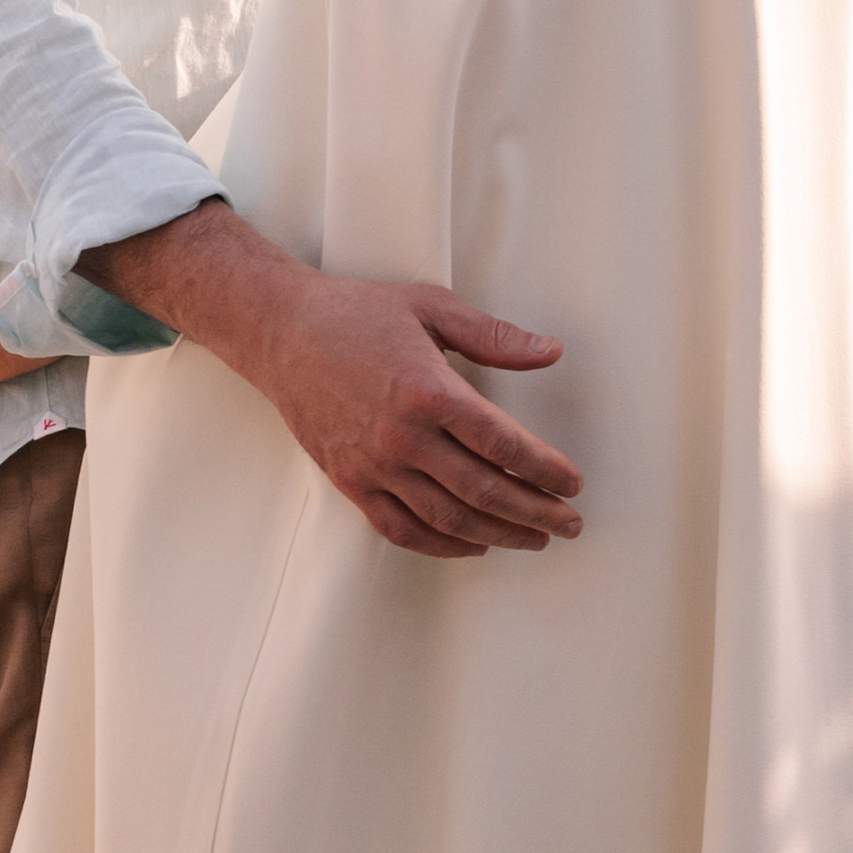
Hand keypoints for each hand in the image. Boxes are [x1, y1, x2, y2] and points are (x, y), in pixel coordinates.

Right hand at [79, 203, 583, 563]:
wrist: (280, 330)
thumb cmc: (357, 312)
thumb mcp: (431, 307)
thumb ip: (494, 337)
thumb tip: (551, 352)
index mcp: (429, 390)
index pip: (503, 444)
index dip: (545, 470)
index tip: (573, 484)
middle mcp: (403, 436)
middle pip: (484, 491)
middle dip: (535, 513)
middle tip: (569, 525)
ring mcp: (374, 464)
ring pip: (448, 518)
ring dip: (497, 535)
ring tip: (532, 540)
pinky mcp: (350, 481)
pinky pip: (402, 528)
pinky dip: (441, 545)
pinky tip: (471, 544)